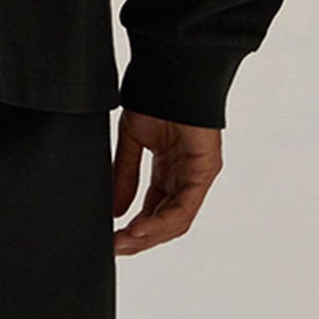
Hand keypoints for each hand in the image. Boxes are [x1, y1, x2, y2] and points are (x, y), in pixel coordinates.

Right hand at [112, 108, 222, 254]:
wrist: (169, 71)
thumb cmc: (153, 97)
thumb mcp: (131, 141)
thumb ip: (124, 176)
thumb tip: (115, 210)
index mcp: (169, 169)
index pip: (155, 209)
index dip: (136, 227)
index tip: (113, 238)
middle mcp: (186, 176)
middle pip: (167, 220)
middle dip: (141, 237)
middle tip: (116, 247)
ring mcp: (198, 174)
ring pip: (177, 219)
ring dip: (150, 234)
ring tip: (125, 242)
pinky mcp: (205, 170)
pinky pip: (185, 206)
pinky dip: (162, 220)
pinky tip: (140, 227)